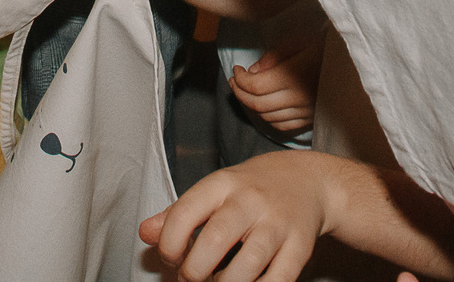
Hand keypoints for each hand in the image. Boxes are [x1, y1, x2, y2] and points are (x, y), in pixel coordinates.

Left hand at [140, 152, 333, 281]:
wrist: (308, 181)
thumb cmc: (251, 190)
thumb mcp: (213, 191)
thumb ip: (177, 214)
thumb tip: (145, 234)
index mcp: (222, 184)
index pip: (183, 215)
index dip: (168, 245)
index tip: (172, 257)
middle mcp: (250, 201)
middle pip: (213, 243)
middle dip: (193, 272)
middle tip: (192, 278)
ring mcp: (278, 224)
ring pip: (246, 268)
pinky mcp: (300, 246)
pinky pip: (277, 281)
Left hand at [230, 34, 323, 133]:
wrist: (354, 63)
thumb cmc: (324, 46)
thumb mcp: (299, 40)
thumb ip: (274, 55)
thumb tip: (253, 71)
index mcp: (294, 75)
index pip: (256, 86)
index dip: (239, 79)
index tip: (236, 69)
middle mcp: (299, 97)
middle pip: (258, 104)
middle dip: (239, 93)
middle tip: (234, 81)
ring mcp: (306, 111)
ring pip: (268, 117)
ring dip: (251, 106)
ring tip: (245, 91)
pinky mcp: (311, 119)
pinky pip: (282, 125)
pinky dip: (267, 117)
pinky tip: (264, 104)